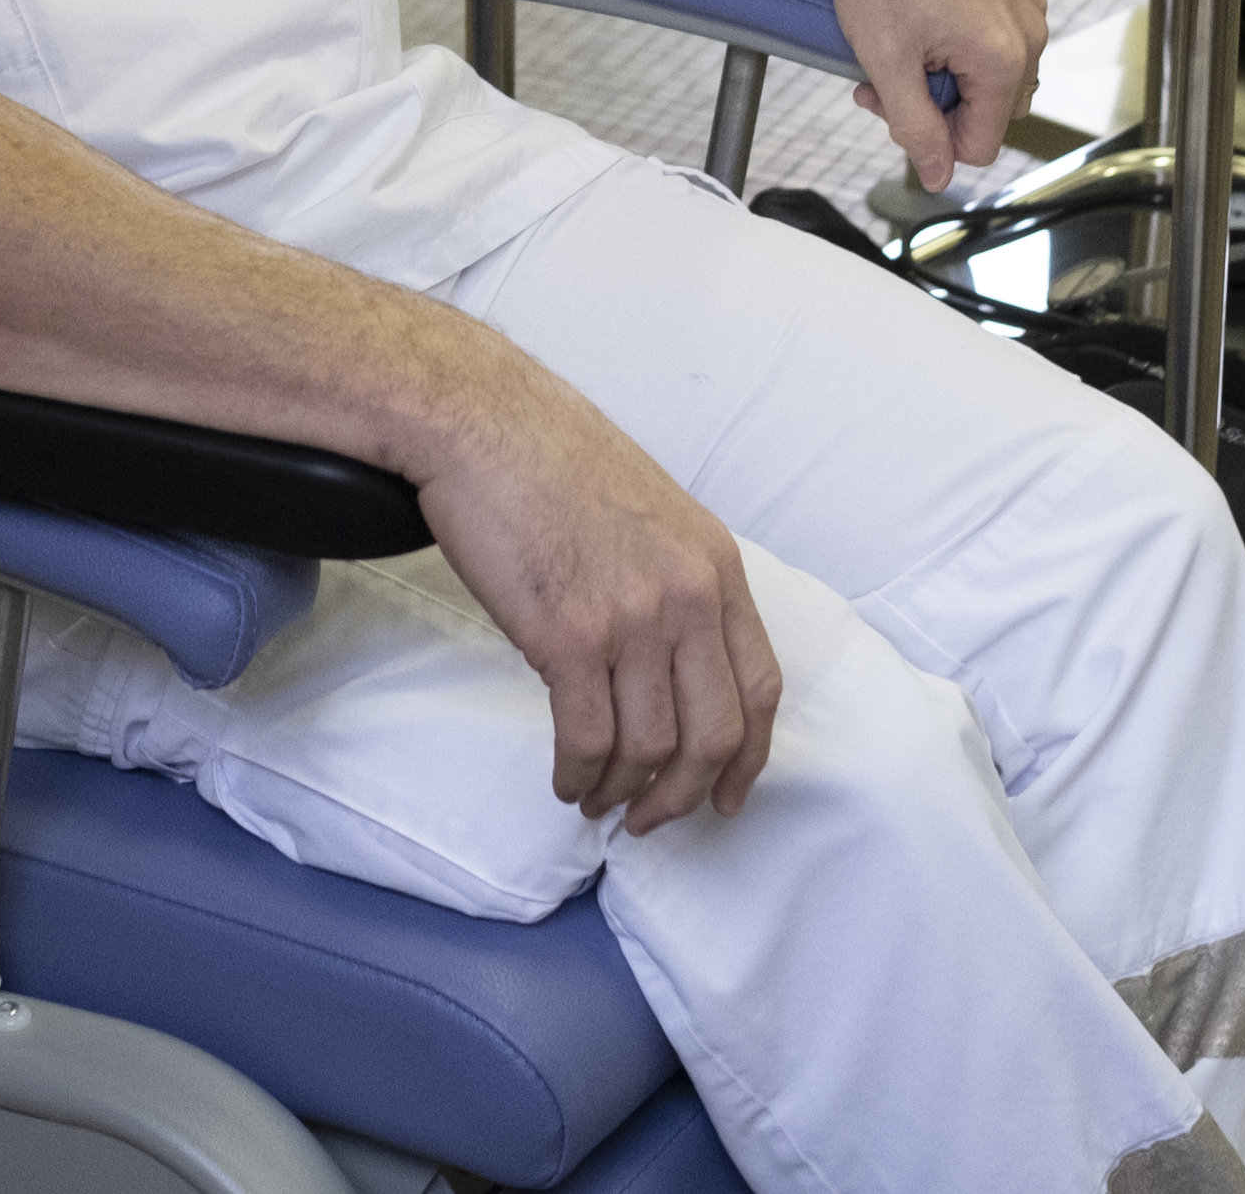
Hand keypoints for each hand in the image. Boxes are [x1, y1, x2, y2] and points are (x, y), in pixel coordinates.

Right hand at [413, 364, 781, 836]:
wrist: (483, 425)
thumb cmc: (554, 462)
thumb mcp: (655, 515)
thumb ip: (678, 585)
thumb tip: (672, 668)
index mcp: (716, 567)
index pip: (761, 688)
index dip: (747, 757)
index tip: (725, 795)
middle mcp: (687, 597)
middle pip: (712, 734)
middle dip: (683, 795)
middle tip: (651, 819)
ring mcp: (630, 619)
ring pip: (647, 748)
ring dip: (622, 793)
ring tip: (595, 801)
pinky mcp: (567, 637)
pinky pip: (587, 738)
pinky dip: (579, 775)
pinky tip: (566, 779)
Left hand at [831, 0, 1053, 191]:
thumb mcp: (885, 60)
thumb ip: (914, 127)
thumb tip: (938, 175)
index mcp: (1004, 59)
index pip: (981, 145)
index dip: (932, 140)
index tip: (892, 107)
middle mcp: (1030, 32)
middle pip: (991, 111)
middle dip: (939, 106)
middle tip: (888, 77)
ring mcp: (1026, 4)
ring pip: (993, 76)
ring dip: (948, 74)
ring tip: (903, 44)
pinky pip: (997, 37)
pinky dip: (960, 41)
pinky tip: (922, 17)